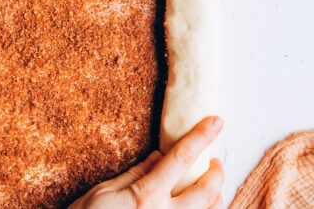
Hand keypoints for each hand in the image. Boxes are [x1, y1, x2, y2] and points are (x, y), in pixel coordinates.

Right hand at [69, 116, 224, 208]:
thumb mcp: (105, 191)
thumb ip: (135, 174)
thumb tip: (158, 158)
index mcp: (147, 195)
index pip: (181, 158)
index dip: (201, 136)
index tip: (216, 121)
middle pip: (206, 190)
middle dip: (217, 172)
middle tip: (216, 162)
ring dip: (217, 197)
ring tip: (212, 187)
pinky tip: (201, 207)